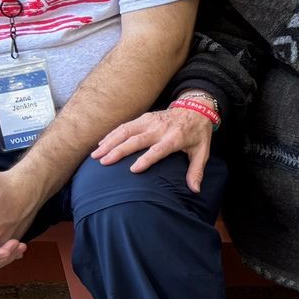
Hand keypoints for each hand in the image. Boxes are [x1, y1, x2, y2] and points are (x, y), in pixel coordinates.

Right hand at [92, 106, 216, 191]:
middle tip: (104, 162)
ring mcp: (150, 121)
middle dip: (119, 151)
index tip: (133, 170)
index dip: (146, 159)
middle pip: (137, 140)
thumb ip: (196, 171)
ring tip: (96, 154)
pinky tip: (101, 143)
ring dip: (110, 142)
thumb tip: (195, 190)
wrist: (196, 108)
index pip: (158, 150)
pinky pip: (125, 125)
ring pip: (126, 131)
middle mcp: (160, 129)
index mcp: (175, 138)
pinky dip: (112, 134)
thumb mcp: (202, 152)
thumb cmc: (198, 133)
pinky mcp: (144, 117)